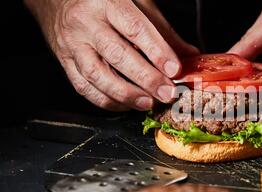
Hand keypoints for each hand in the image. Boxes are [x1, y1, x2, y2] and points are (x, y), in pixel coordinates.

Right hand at [25, 0, 198, 110]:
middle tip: (166, 93)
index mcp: (108, 3)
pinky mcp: (64, 62)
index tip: (175, 70)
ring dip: (126, 94)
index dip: (157, 52)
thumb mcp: (137, 4)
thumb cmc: (103, 1)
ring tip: (148, 102)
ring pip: (97, 75)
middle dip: (146, 78)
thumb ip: (163, 31)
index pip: (136, 28)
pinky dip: (106, 100)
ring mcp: (73, 44)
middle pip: (117, 55)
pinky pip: (83, 87)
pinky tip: (125, 104)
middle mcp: (86, 23)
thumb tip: (189, 55)